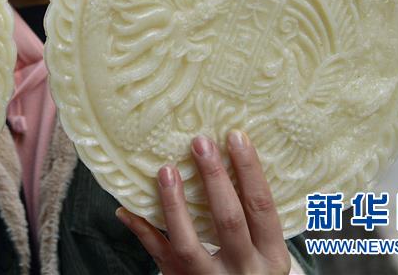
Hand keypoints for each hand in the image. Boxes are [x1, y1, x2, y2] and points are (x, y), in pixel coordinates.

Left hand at [117, 130, 289, 274]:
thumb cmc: (251, 267)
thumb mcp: (264, 249)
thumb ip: (251, 215)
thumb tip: (226, 155)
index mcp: (271, 255)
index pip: (261, 206)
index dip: (250, 170)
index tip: (235, 136)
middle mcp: (244, 269)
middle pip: (228, 220)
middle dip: (214, 177)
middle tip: (200, 143)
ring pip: (189, 243)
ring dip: (174, 203)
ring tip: (166, 170)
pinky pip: (158, 255)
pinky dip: (141, 230)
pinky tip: (127, 210)